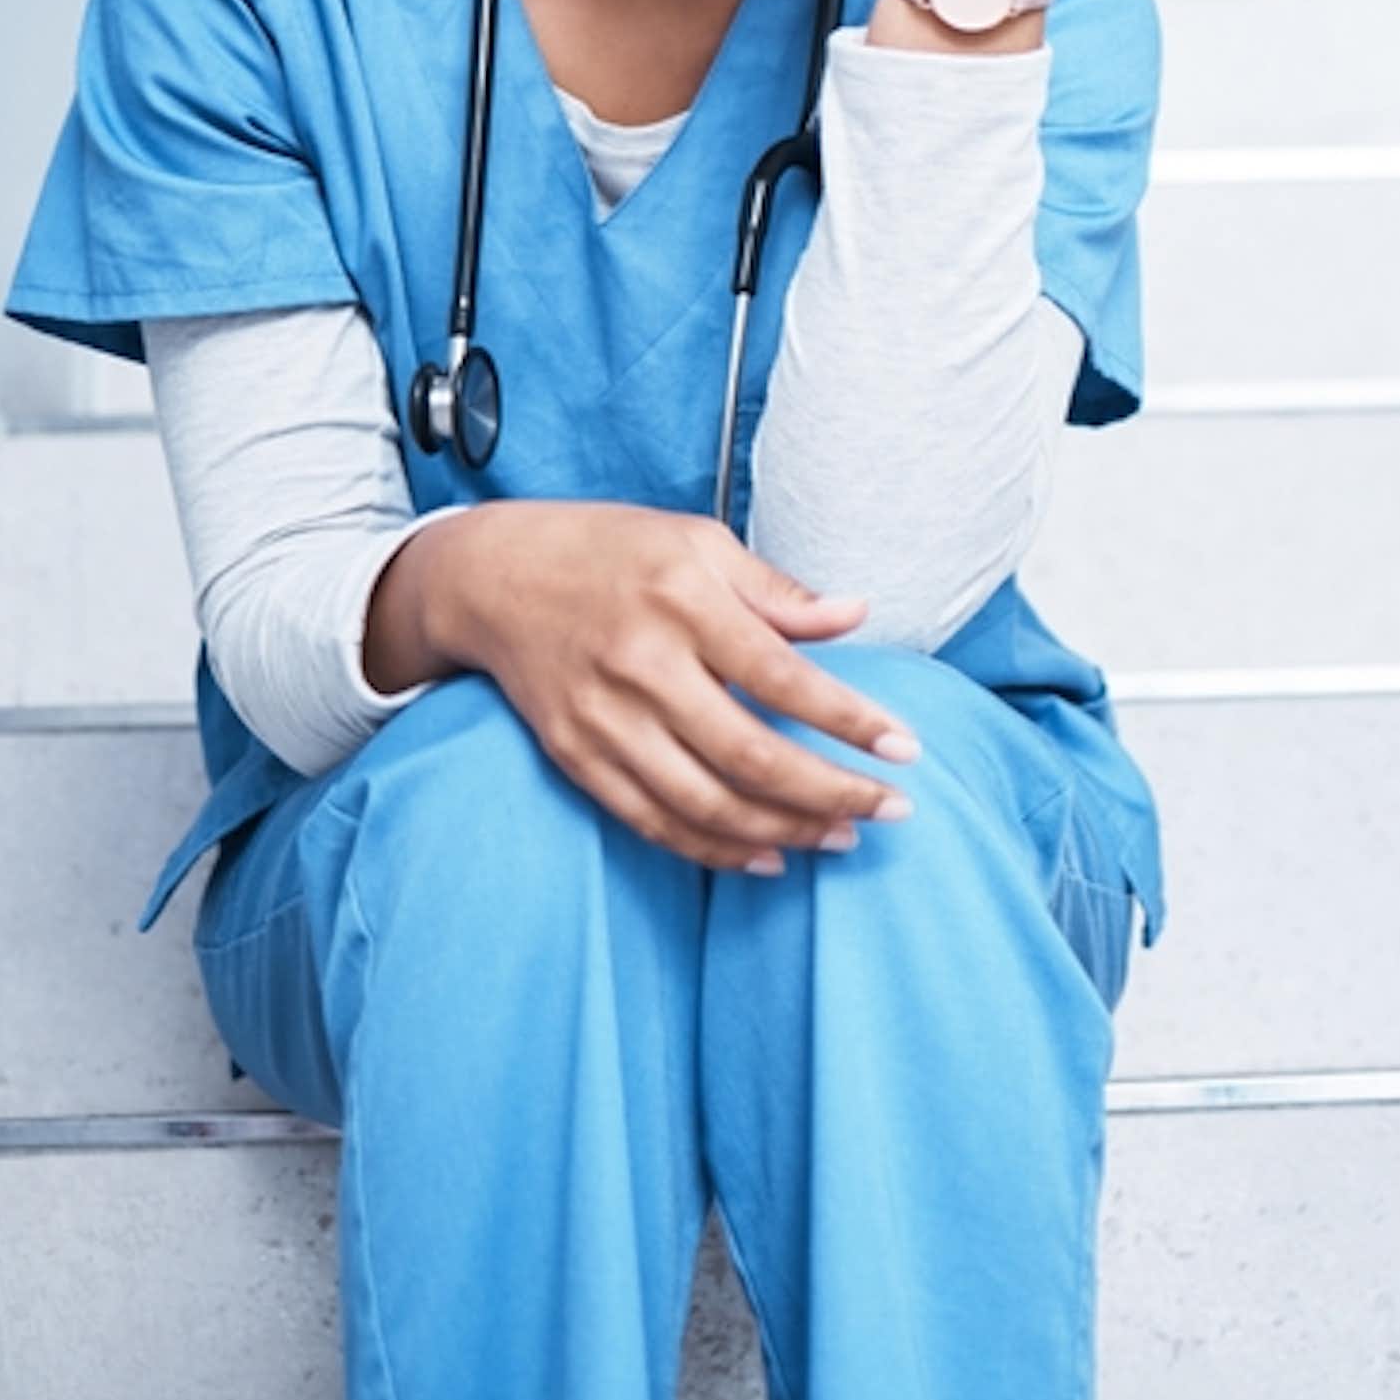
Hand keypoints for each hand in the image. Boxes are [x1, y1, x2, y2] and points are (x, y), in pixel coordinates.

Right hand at [432, 499, 922, 873]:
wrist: (494, 575)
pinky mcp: (577, 756)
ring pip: (707, 803)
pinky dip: (716, 850)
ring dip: (785, 831)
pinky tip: (768, 857)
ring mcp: (604, 719)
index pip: (783, 675)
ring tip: (842, 836)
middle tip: (892, 809)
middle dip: (832, 792)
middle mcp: (642, 664)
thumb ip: (775, 589)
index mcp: (682, 600)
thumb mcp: (696, 543)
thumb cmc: (608, 550)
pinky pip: (655, 822)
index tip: (906, 749)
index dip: (850, 720)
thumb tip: (853, 614)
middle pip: (750, 755)